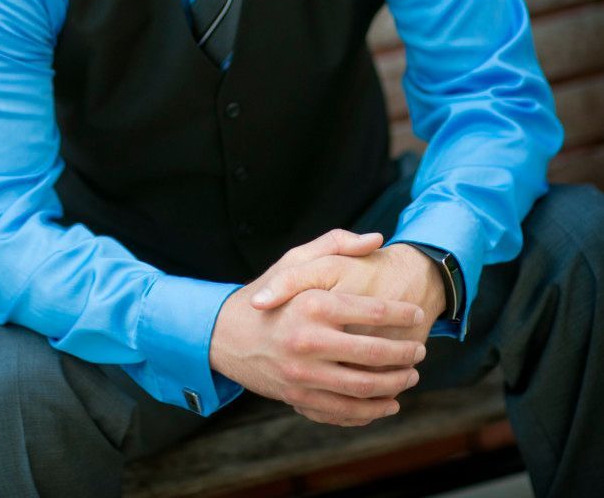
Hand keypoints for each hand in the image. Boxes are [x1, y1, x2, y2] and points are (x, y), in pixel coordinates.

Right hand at [209, 230, 426, 425]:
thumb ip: (336, 243)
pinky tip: (389, 402)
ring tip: (411, 375)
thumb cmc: (268, 293)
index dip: (401, 314)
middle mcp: (307, 340)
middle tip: (420, 349)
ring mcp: (303, 374)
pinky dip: (372, 411)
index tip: (417, 312)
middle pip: (373, 353)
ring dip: (395, 384)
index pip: (372, 311)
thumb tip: (377, 238)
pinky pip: (345, 411)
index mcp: (312, 303)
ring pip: (364, 387)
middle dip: (405, 353)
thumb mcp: (295, 260)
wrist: (228, 335)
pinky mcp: (299, 398)